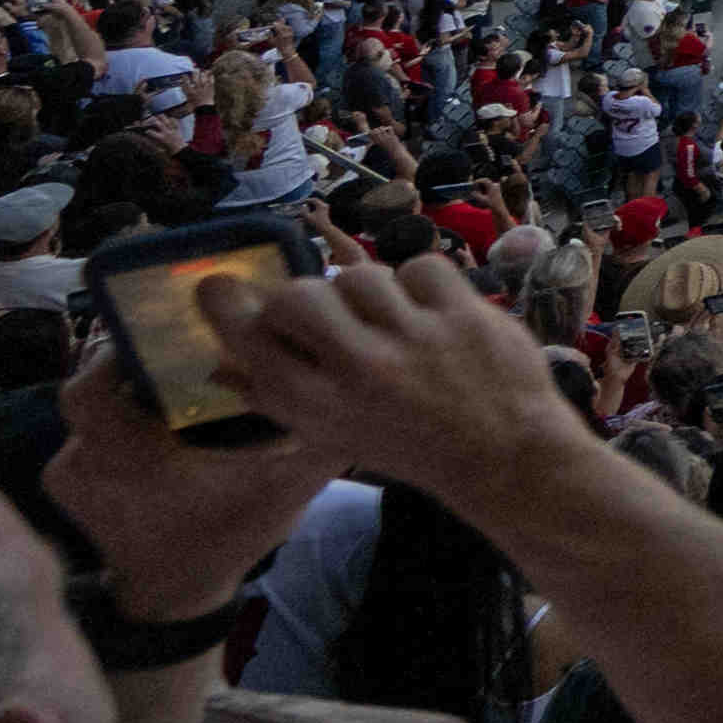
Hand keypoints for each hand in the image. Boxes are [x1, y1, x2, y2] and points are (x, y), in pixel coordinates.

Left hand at [39, 335, 332, 626]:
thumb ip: (317, 448)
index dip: (118, 354)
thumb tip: (359, 397)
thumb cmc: (223, 540)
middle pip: (91, 389)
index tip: (167, 339)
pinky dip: (113, 425)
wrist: (175, 598)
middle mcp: (84, 461)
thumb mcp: (280, 494)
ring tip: (172, 387)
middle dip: (130, 369)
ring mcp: (67, 474)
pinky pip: (83, 436)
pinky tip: (153, 424)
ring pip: (87, 413)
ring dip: (124, 397)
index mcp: (126, 457)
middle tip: (178, 356)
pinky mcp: (66, 484)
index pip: (92, 385)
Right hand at [211, 254, 615, 526]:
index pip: (251, 341)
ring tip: (386, 317)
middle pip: (298, 295)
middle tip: (326, 313)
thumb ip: (276, 396)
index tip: (217, 286)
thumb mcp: (333, 434)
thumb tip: (219, 364)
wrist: (504, 456)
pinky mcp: (464, 315)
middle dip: (302, 296)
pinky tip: (429, 311)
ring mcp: (415, 339)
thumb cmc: (409, 444)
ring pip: (360, 275)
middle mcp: (360, 370)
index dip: (226, 307)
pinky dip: (421, 283)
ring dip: (367, 291)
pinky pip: (421, 267)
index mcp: (319, 407)